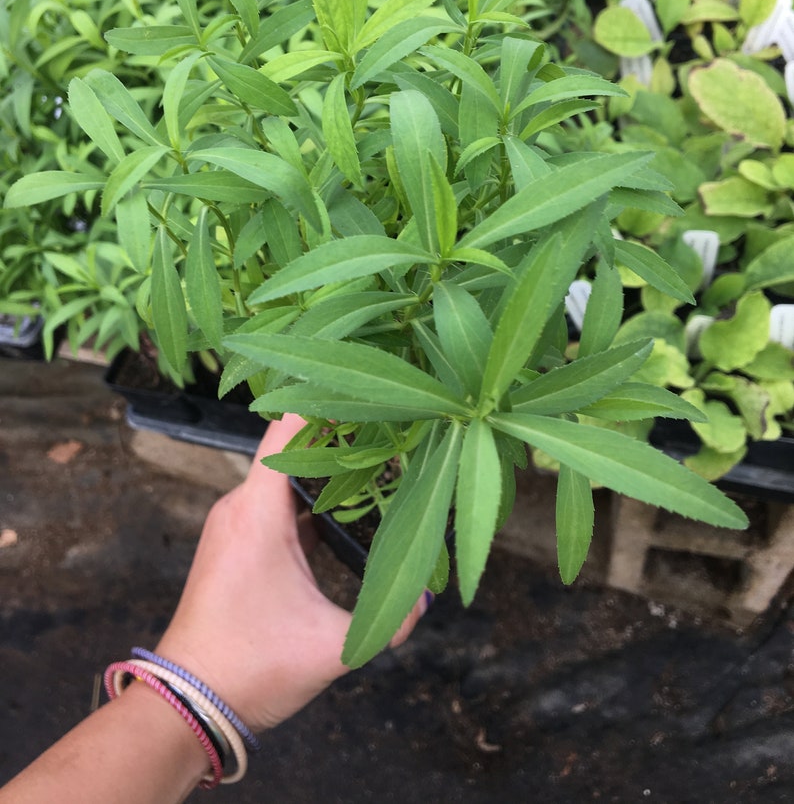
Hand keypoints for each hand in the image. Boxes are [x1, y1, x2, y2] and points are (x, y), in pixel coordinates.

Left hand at [155, 414, 426, 732]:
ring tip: (378, 463)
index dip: (326, 403)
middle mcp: (241, 506)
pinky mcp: (237, 544)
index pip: (287, 430)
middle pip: (291, 448)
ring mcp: (236, 524)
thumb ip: (387, 621)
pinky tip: (346, 510)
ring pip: (285, 477)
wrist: (189, 704)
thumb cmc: (252, 667)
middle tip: (390, 429)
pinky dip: (310, 500)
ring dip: (326, 471)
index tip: (369, 390)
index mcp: (257, 512)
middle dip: (340, 435)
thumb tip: (423, 601)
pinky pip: (277, 504)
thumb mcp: (331, 646)